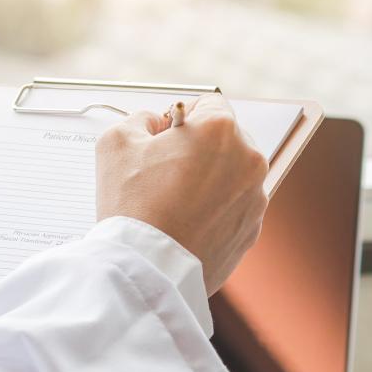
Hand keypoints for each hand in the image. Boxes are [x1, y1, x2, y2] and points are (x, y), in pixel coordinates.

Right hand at [95, 93, 268, 293]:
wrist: (148, 269)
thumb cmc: (132, 205)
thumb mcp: (116, 141)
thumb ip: (139, 119)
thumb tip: (155, 123)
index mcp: (220, 130)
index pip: (208, 103)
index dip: (181, 117)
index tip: (164, 139)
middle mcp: (248, 160)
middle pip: (224, 140)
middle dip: (198, 149)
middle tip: (164, 173)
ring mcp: (255, 198)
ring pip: (229, 175)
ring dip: (207, 181)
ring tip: (172, 204)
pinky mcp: (252, 230)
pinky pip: (232, 208)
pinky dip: (213, 211)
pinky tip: (185, 224)